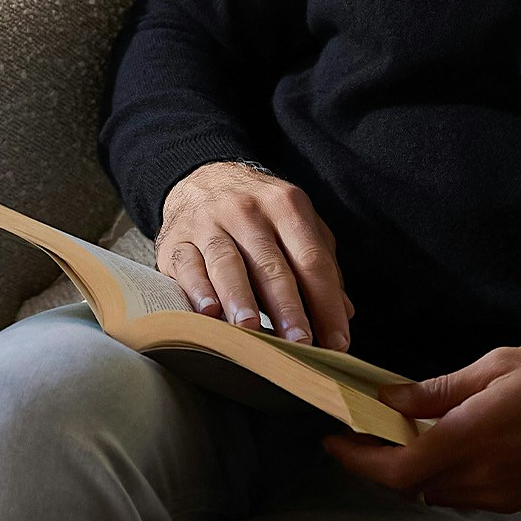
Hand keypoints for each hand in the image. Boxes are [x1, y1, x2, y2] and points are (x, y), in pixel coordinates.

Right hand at [157, 162, 352, 349]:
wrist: (200, 178)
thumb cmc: (258, 213)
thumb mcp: (295, 224)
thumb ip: (321, 264)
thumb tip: (345, 312)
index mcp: (286, 206)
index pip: (311, 259)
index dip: (326, 303)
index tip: (336, 342)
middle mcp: (247, 211)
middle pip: (271, 264)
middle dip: (287, 306)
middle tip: (300, 342)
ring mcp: (208, 223)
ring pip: (227, 262)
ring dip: (240, 298)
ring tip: (252, 329)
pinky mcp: (176, 239)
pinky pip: (188, 265)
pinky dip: (198, 289)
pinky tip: (209, 312)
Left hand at [324, 345, 520, 510]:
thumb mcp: (498, 365)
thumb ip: (439, 389)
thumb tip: (390, 399)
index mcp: (471, 438)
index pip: (397, 469)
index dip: (358, 461)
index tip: (333, 439)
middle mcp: (481, 477)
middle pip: (409, 488)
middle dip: (377, 465)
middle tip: (359, 433)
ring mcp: (501, 497)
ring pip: (435, 495)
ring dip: (409, 473)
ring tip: (398, 435)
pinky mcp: (519, 503)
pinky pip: (464, 496)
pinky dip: (441, 477)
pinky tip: (442, 447)